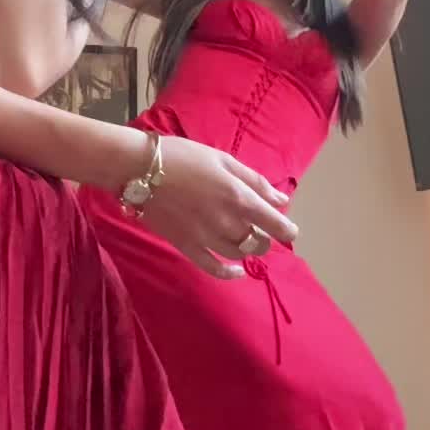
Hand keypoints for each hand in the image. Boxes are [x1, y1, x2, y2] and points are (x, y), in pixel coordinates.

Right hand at [141, 135, 297, 279]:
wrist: (140, 169)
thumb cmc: (184, 157)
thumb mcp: (223, 160)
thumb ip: (254, 182)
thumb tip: (281, 200)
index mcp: (239, 198)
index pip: (275, 225)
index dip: (287, 230)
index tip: (289, 229)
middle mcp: (228, 223)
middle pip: (258, 243)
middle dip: (265, 238)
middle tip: (261, 229)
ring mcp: (206, 238)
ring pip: (239, 254)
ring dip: (248, 249)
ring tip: (246, 239)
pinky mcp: (187, 246)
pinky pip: (213, 267)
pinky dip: (228, 273)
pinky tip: (236, 270)